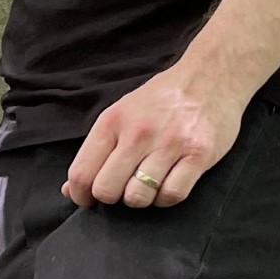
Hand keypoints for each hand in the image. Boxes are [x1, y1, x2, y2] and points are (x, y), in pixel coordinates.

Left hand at [61, 64, 246, 208]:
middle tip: (122, 189)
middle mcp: (138, 132)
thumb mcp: (120, 114)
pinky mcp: (198, 155)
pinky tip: (167, 184)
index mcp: (112, 121)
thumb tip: (71, 190)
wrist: (208, 78)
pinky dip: (166, 199)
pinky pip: (172, 196)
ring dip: (141, 199)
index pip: (82, 172)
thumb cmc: (160, 100)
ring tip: (147, 184)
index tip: (87, 200)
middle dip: (112, 198)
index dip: (80, 195)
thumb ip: (96, 151)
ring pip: (139, 197)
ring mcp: (169, 144)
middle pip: (107, 190)